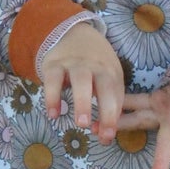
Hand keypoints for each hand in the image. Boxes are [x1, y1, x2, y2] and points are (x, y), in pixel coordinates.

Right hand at [39, 22, 124, 136]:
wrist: (73, 32)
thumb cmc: (94, 62)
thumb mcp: (107, 76)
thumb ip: (106, 102)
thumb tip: (101, 132)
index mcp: (112, 72)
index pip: (116, 97)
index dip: (113, 117)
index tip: (107, 136)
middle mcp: (96, 66)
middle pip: (105, 86)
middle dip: (105, 109)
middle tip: (102, 131)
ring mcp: (75, 64)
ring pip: (80, 81)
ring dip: (82, 102)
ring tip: (81, 124)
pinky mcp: (54, 64)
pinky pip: (53, 81)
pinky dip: (53, 98)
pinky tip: (53, 114)